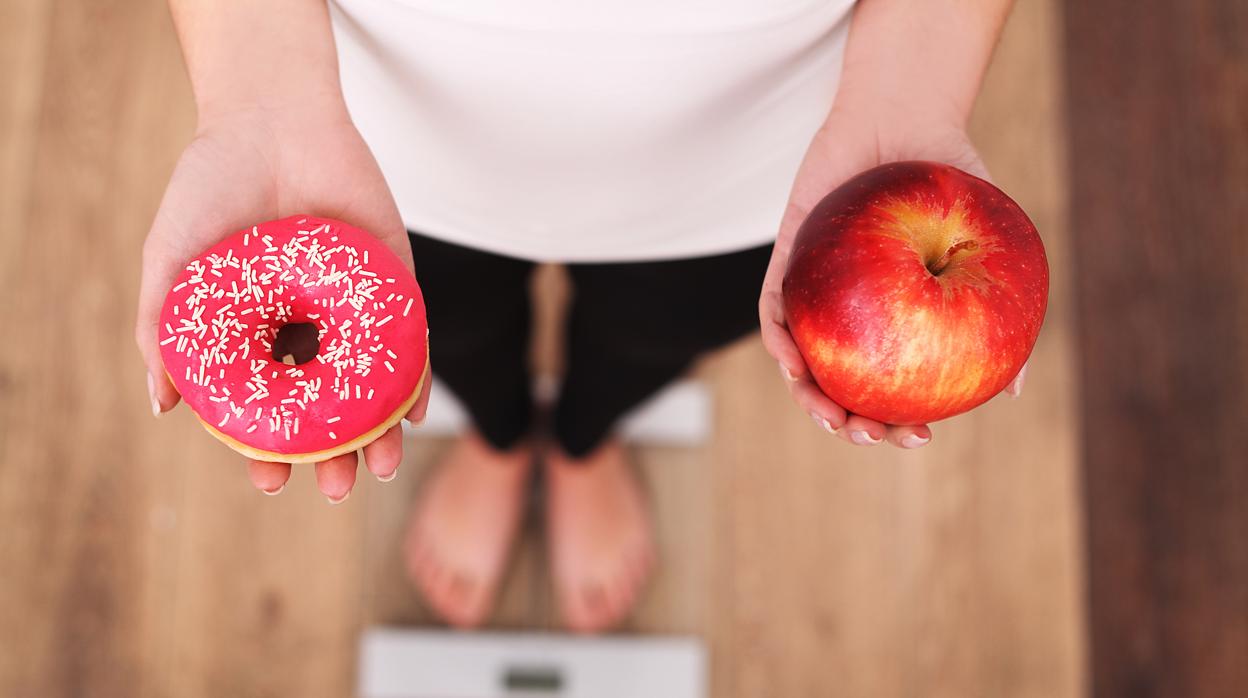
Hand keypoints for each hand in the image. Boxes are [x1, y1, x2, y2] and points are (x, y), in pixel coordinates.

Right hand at [135, 101, 430, 499]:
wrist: (270, 117)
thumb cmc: (211, 187)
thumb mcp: (172, 260)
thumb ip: (163, 329)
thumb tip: (162, 405)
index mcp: (258, 332)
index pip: (268, 406)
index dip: (268, 448)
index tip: (269, 482)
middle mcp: (308, 328)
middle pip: (326, 406)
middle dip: (332, 454)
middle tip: (336, 488)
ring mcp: (353, 308)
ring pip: (371, 385)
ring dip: (378, 432)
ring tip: (376, 468)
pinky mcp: (394, 281)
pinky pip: (410, 339)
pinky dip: (414, 378)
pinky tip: (412, 414)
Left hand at [758, 106, 1026, 447]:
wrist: (906, 118)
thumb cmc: (950, 181)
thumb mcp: (987, 246)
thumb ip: (998, 311)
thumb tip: (1012, 390)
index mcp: (895, 319)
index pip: (891, 386)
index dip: (898, 421)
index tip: (919, 437)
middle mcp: (853, 313)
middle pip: (840, 385)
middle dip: (849, 424)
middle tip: (869, 435)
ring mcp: (816, 291)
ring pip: (801, 360)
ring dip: (808, 396)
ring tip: (831, 417)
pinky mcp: (786, 260)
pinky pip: (773, 308)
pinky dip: (779, 339)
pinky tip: (792, 360)